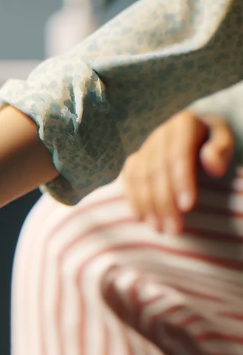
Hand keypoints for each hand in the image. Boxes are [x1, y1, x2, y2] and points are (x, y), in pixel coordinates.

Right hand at [121, 110, 234, 233]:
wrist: (196, 132)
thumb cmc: (214, 141)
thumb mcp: (224, 140)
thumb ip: (221, 150)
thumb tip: (213, 167)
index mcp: (183, 125)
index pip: (178, 156)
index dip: (181, 182)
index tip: (188, 207)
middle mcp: (160, 135)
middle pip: (156, 172)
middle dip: (164, 203)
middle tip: (174, 229)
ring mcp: (144, 148)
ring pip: (140, 180)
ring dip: (148, 207)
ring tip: (160, 229)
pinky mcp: (134, 161)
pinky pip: (128, 182)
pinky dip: (134, 201)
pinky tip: (142, 218)